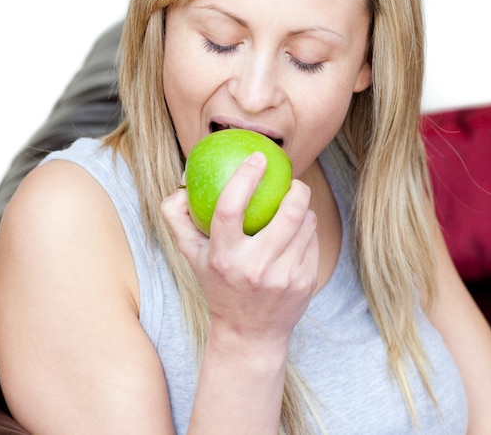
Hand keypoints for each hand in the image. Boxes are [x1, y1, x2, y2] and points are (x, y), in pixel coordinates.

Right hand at [162, 152, 318, 349]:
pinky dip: (307, 231)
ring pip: (305, 223)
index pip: (230, 208)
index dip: (244, 177)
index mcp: (223, 257)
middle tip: (292, 181)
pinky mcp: (305, 283)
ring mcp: (283, 277)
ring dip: (302, 209)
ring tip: (293, 208)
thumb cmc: (218, 284)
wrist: (249, 334)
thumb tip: (182, 182)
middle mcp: (254, 268)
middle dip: (296, 188)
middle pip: (287, 213)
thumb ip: (178, 217)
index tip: (258, 157)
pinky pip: (313, 240)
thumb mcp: (192, 256)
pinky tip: (297, 234)